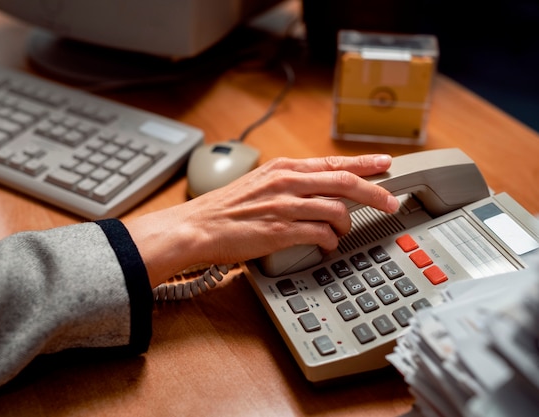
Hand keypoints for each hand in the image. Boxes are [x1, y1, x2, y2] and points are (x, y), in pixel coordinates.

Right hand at [126, 154, 398, 285]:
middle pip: (344, 182)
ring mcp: (284, 206)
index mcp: (283, 168)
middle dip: (374, 193)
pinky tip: (327, 246)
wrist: (197, 227)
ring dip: (347, 225)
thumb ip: (289, 182)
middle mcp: (287, 182)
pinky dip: (330, 242)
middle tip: (390, 202)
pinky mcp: (280, 231)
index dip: (365, 164)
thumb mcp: (260, 183)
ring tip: (343, 233)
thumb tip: (317, 188)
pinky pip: (320, 235)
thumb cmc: (225, 208)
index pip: (333, 162)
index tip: (386, 164)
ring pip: (336, 209)